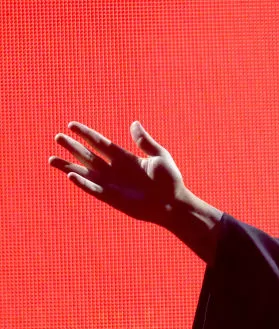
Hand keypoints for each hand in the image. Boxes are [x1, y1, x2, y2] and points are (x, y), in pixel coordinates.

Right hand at [49, 121, 187, 225]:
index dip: (86, 134)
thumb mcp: (159, 157)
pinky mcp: (113, 198)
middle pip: (88, 156)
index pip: (100, 143)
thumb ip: (145, 142)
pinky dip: (83, 183)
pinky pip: (94, 189)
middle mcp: (115, 170)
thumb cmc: (170, 181)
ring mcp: (112, 184)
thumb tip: (134, 123)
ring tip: (51, 160)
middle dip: (73, 147)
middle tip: (58, 137)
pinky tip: (71, 176)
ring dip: (70, 167)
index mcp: (124, 158)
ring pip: (86, 173)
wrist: (174, 204)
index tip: (71, 125)